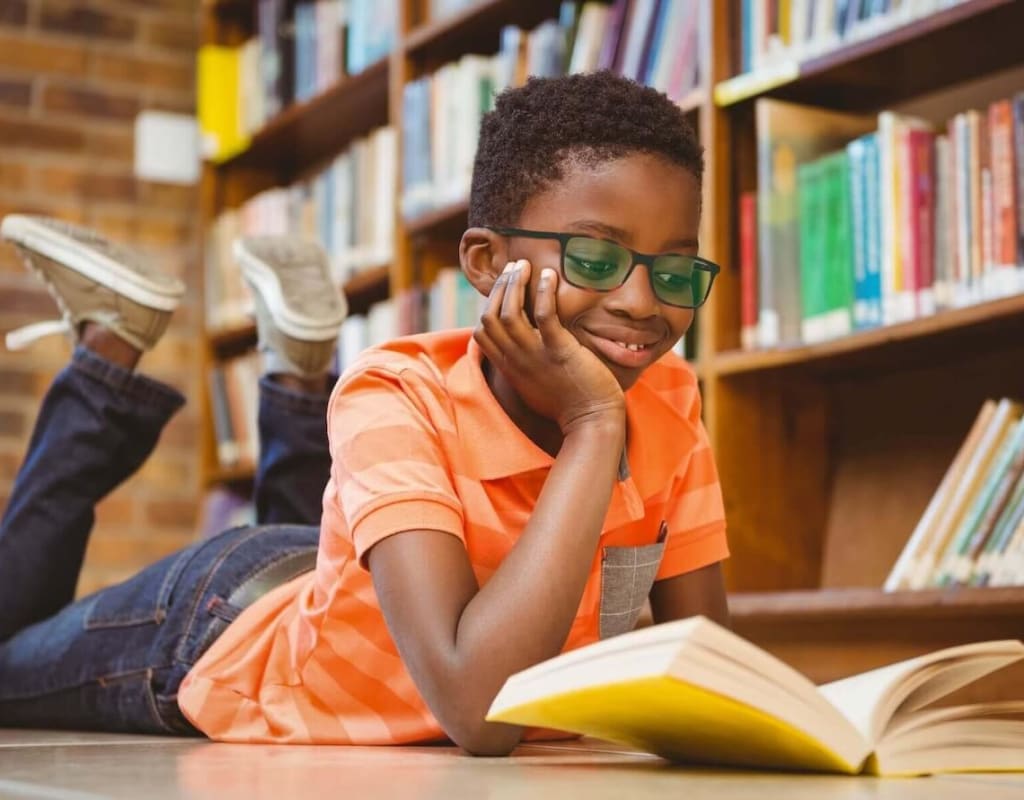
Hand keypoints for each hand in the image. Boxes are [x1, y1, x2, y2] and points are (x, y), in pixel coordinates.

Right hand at [473, 260, 624, 433]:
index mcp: (509, 367)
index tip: (504, 289)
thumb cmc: (567, 402)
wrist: (591, 421)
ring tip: (524, 265)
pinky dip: (544, 292)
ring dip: (515, 284)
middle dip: (500, 287)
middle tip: (513, 267)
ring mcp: (536, 356)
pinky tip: (549, 276)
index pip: (481, 332)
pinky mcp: (559, 351)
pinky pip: (545, 316)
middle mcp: (516, 360)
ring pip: (510, 313)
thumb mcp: (533, 384)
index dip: (488, 305)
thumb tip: (522, 346)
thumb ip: (523, 364)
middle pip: (491, 316)